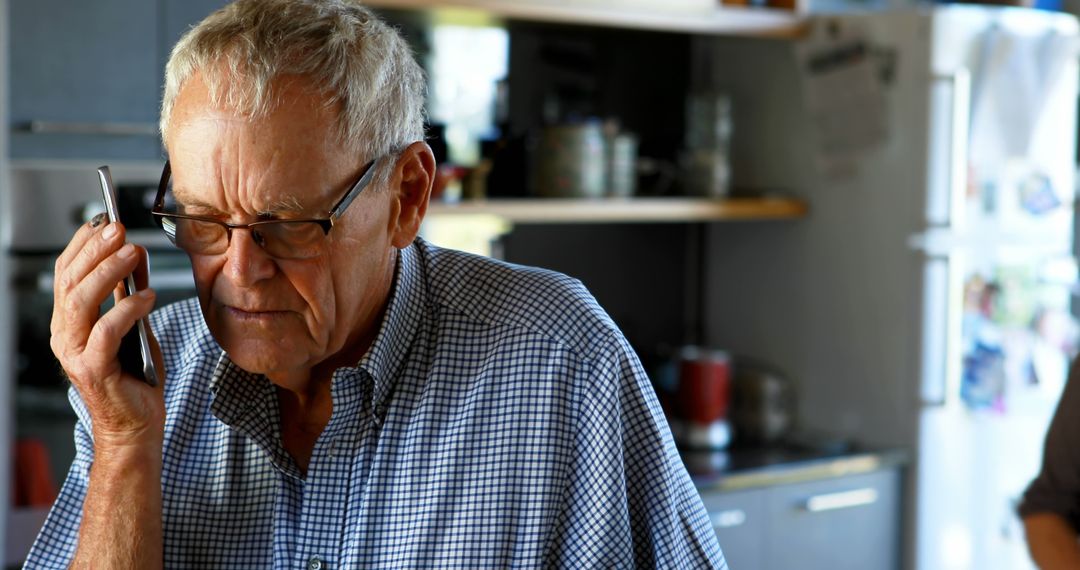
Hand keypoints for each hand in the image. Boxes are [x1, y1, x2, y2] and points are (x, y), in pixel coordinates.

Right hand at [50, 215, 165, 449]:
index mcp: (69, 323)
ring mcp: (75, 353)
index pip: (65, 274)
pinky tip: (148, 296)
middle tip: (119, 229)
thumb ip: (130, 293)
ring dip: (107, 271)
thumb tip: (135, 253)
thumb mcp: (135, 324)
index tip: (104, 221)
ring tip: (132, 252)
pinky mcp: (94, 369)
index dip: (82, 245)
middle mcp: (64, 336)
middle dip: (95, 250)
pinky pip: (107, 330)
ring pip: (81, 301)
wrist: (136, 426)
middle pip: (70, 282)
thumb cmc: (136, 377)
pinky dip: (128, 308)